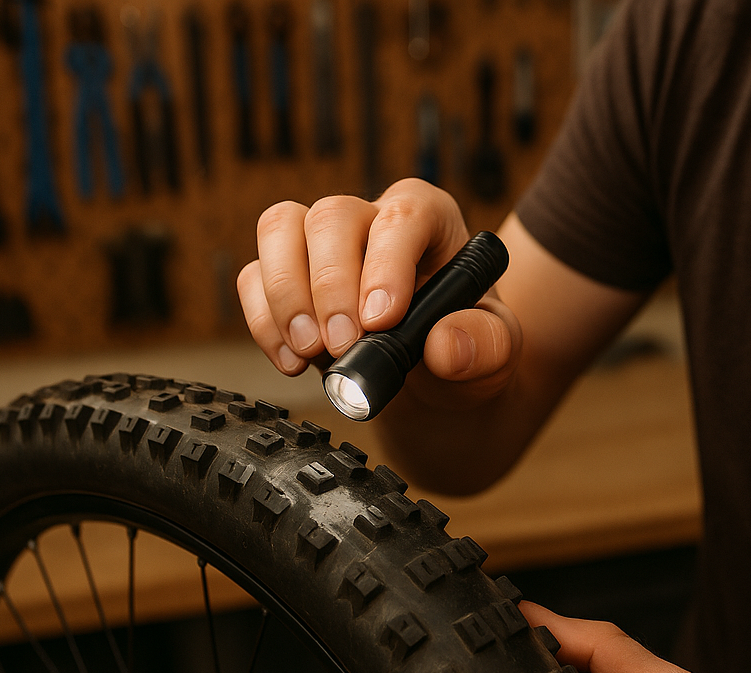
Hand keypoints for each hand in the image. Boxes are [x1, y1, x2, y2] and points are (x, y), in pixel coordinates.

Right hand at [237, 178, 521, 410]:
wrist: (435, 378)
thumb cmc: (465, 346)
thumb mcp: (496, 351)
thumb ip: (482, 345)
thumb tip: (444, 346)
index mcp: (429, 221)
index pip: (404, 215)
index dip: (387, 262)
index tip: (381, 319)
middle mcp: (370, 220)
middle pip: (331, 216)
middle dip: (330, 285)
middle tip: (342, 347)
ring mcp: (322, 245)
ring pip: (281, 230)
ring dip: (286, 295)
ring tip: (309, 352)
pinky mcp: (287, 277)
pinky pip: (255, 277)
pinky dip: (263, 321)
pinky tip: (291, 360)